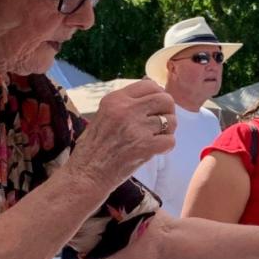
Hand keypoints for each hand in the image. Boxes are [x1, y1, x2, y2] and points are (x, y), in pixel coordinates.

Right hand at [64, 79, 175, 194]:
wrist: (87, 173)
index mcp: (115, 99)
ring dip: (168, 131)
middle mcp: (127, 109)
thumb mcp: (105, 115)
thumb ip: (126, 103)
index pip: (149, 85)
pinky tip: (157, 151)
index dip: (158, 95)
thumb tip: (151, 86)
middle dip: (168, 112)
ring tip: (156, 138)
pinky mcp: (145, 146)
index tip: (156, 107)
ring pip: (171, 120)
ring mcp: (137, 128)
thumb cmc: (94, 147)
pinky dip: (166, 147)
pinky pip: (170, 140)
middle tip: (161, 124)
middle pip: (165, 99)